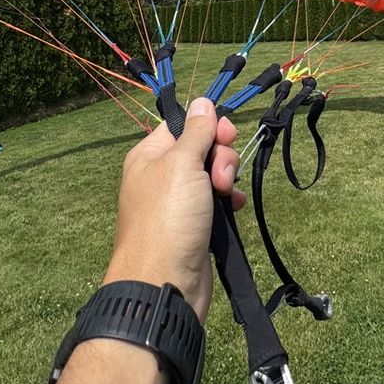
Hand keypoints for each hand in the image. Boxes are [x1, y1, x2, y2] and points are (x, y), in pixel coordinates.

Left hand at [103, 96, 246, 321]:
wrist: (165, 282)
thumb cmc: (167, 218)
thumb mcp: (181, 164)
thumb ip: (196, 132)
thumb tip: (202, 101)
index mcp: (150, 155)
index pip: (183, 125)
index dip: (208, 126)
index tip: (226, 134)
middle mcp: (162, 175)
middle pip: (201, 148)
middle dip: (220, 156)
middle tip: (220, 176)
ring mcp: (179, 201)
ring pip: (212, 174)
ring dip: (226, 178)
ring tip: (225, 196)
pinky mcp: (195, 224)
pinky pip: (216, 201)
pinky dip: (228, 200)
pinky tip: (233, 207)